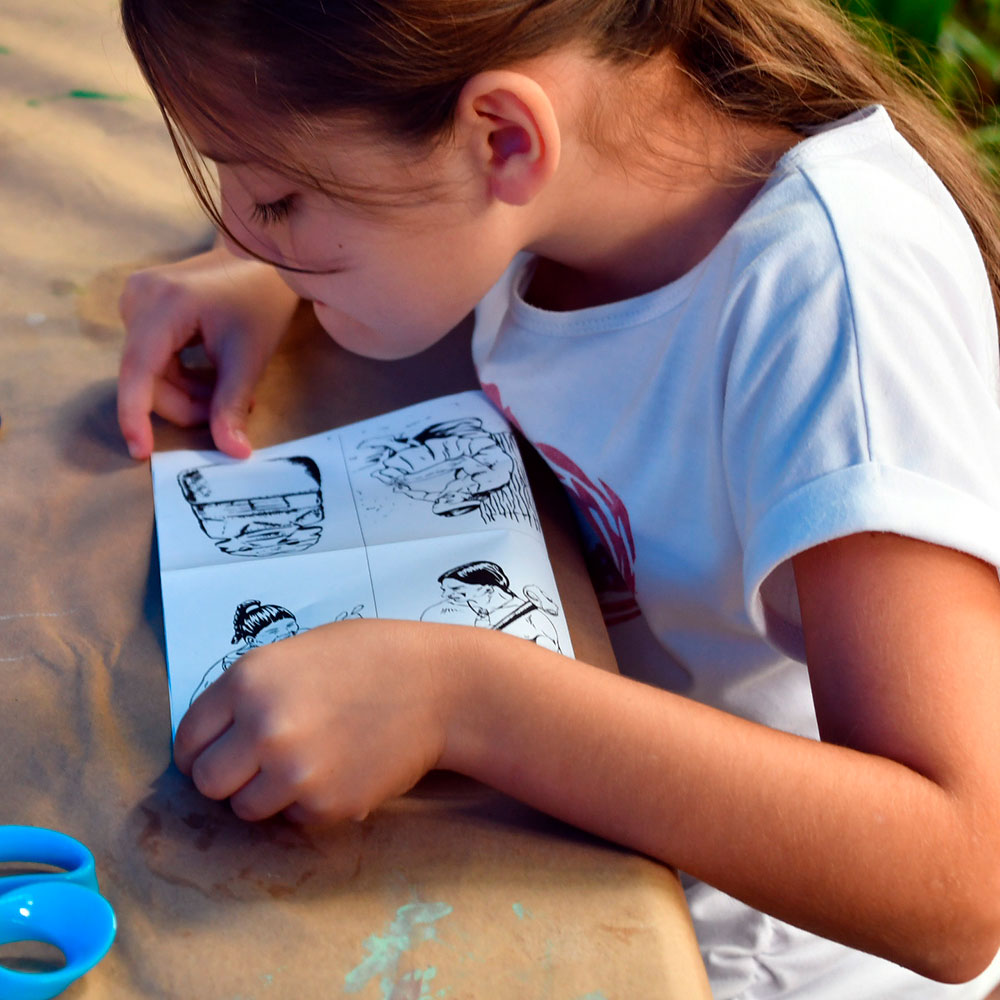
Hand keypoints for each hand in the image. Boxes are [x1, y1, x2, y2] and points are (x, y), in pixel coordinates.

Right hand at [117, 245, 299, 458]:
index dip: (136, 416)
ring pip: (152, 371)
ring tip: (231, 393)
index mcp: (162, 305)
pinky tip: (214, 378)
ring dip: (188, 392)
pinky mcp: (146, 304)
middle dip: (186, 404)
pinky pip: (156, 357)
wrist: (266, 257)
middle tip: (231, 415)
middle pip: (147, 377)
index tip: (142, 452)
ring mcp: (139, 299)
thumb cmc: (262, 299)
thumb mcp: (248, 357)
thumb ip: (232, 406)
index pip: (137, 372)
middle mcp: (139, 298)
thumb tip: (233, 453)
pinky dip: (184, 376)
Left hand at [172, 619, 461, 823]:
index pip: (188, 739)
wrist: (441, 686)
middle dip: (229, 777)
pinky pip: (293, 819)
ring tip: (306, 764)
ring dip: (267, 794)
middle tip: (259, 764)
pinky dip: (309, 804)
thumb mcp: (299, 652)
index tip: (217, 753)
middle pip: (207, 783)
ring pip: (246, 809)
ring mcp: (293, 771)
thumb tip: (216, 735)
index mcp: (248, 681)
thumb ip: (251, 691)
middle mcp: (262, 728)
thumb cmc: (374, 659)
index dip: (200, 750)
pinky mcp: (326, 805)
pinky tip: (339, 769)